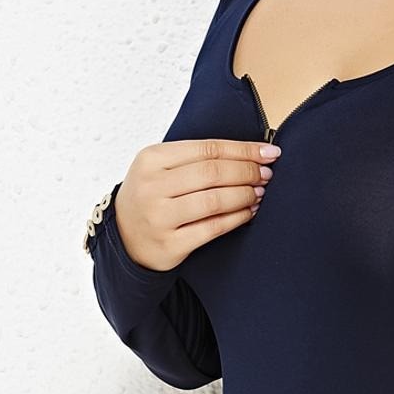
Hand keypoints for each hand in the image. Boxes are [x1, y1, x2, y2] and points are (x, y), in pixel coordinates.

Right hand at [113, 137, 280, 271]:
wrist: (125, 238)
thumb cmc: (152, 196)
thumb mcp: (160, 168)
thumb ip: (196, 158)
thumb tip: (251, 153)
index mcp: (151, 159)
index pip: (207, 149)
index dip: (243, 150)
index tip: (269, 152)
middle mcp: (152, 187)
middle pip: (213, 173)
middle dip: (248, 172)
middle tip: (266, 174)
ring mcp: (159, 217)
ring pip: (215, 200)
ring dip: (245, 195)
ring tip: (259, 192)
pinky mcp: (170, 244)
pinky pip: (213, 228)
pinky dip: (237, 218)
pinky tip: (249, 212)